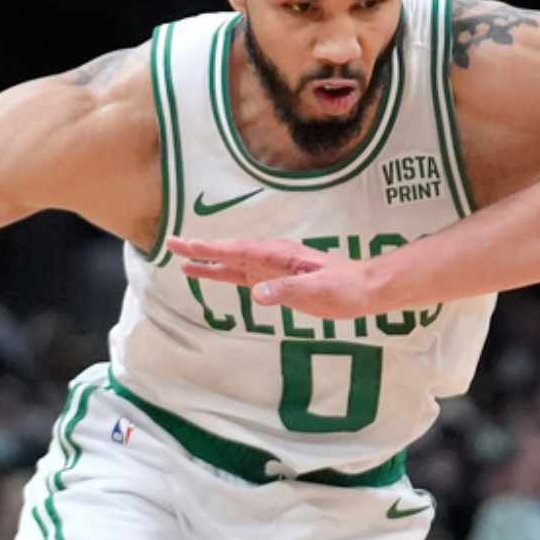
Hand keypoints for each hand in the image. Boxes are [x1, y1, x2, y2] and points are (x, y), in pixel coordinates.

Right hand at [166, 237, 389, 319]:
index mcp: (280, 257)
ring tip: (185, 264)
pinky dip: (230, 274)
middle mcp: (274, 259)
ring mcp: (277, 269)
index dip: (209, 249)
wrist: (368, 289)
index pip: (237, 251)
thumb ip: (288, 292)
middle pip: (230, 254)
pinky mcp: (282, 281)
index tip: (184, 246)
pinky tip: (220, 275)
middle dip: (200, 251)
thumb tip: (257, 294)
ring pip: (236, 265)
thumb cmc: (347, 288)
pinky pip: (249, 277)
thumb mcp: (319, 291)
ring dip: (211, 264)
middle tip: (171, 245)